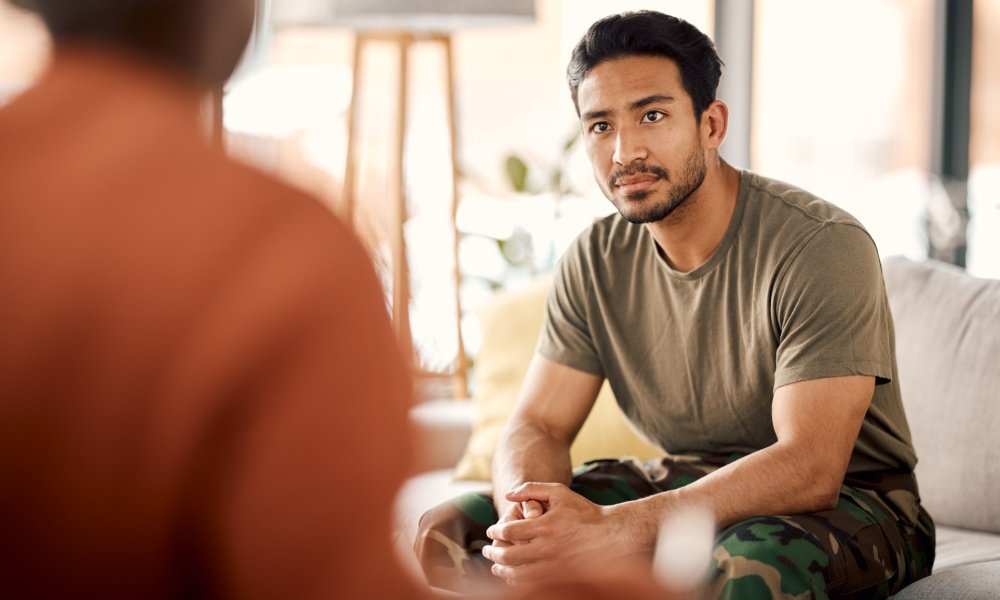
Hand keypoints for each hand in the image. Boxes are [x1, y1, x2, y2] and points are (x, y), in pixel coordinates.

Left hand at [482, 482, 622, 585]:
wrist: (611, 535)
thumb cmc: (584, 511)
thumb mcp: (559, 492)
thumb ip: (532, 489)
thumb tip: (508, 494)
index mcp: (545, 526)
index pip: (508, 531)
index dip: (495, 531)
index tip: (492, 530)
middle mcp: (548, 548)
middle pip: (508, 555)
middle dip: (493, 552)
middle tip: (487, 549)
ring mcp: (554, 566)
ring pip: (517, 574)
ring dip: (502, 569)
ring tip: (496, 565)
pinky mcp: (560, 577)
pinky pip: (531, 584)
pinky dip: (517, 580)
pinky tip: (513, 574)